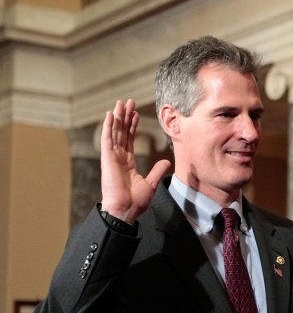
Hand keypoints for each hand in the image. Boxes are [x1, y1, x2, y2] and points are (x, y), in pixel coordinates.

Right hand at [100, 99, 171, 221]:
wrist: (125, 210)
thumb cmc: (135, 201)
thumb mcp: (151, 184)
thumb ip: (157, 171)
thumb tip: (166, 162)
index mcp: (127, 162)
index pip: (129, 139)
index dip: (132, 126)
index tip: (136, 114)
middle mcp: (118, 157)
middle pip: (121, 132)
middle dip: (125, 116)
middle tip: (128, 102)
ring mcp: (111, 157)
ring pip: (115, 132)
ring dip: (118, 117)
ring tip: (120, 103)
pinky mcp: (107, 159)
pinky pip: (107, 139)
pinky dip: (108, 126)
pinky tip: (111, 114)